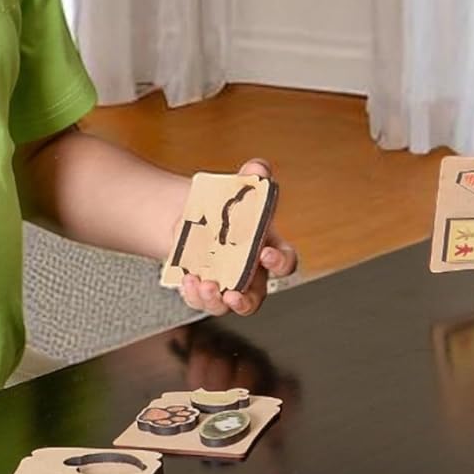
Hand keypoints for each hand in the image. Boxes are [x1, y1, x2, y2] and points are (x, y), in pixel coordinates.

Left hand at [176, 158, 298, 318]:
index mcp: (267, 248)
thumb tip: (258, 168)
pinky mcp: (203, 290)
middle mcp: (250, 273)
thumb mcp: (240, 187)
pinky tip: (188, 280)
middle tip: (233, 294)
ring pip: (226, 304)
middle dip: (246, 301)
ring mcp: (226, 284)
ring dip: (215, 300)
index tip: (264, 254)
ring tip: (203, 285)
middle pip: (256, 297)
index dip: (280, 262)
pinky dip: (194, 295)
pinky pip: (202, 302)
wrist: (193, 216)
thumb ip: (254, 176)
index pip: (285, 262)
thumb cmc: (227, 207)